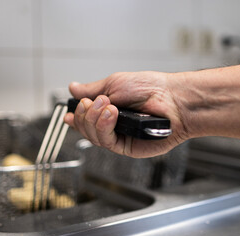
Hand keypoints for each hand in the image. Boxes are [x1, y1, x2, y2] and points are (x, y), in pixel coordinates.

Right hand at [64, 71, 188, 157]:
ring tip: (108, 106)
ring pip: (92, 136)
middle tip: (97, 101)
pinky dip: (104, 127)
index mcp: (108, 109)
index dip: (75, 117)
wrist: (172, 99)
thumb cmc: (149, 88)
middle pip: (84, 128)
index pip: (85, 118)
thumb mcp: (114, 83)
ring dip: (95, 119)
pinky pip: (106, 142)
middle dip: (85, 114)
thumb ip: (92, 89)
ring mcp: (118, 137)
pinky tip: (111, 114)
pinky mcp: (126, 148)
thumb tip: (72, 87)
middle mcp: (112, 125)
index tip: (68, 113)